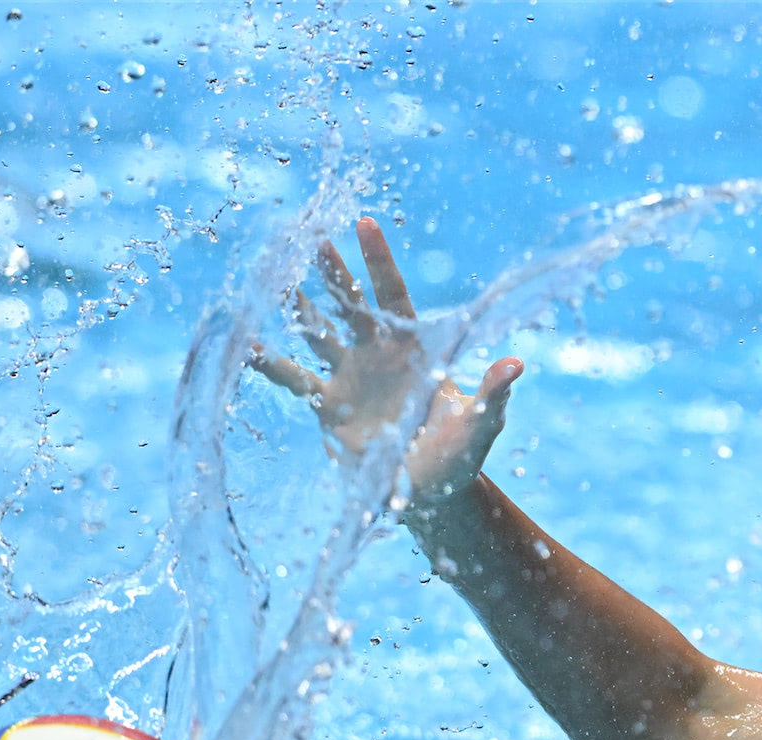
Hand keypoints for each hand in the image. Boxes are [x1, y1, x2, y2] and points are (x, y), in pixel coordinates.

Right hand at [249, 216, 523, 514]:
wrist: (428, 493)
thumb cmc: (459, 455)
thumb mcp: (479, 424)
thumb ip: (493, 394)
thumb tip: (517, 364)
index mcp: (414, 348)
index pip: (393, 294)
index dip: (378, 260)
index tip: (363, 223)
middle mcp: (378, 354)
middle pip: (351, 304)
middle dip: (334, 273)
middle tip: (314, 238)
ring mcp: (349, 376)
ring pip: (318, 332)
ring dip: (299, 308)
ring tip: (275, 280)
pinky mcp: (328, 406)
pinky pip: (294, 378)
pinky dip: (270, 363)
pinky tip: (244, 345)